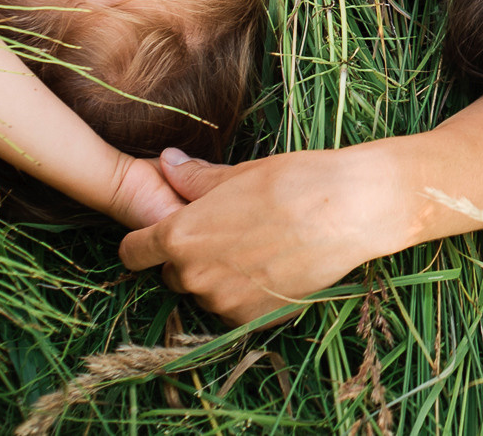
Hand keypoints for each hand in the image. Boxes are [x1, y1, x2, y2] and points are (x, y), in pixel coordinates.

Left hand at [119, 146, 411, 326]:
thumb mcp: (238, 173)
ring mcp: (224, 303)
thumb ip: (194, 179)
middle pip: (172, 273)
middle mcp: (195, 276)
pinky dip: (246, 293)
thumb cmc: (294, 182)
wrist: (349, 211)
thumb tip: (166, 162)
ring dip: (218, 276)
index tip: (153, 238)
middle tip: (223, 232)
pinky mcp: (255, 320)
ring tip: (256, 246)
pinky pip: (235, 309)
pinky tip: (273, 266)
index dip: (141, 244)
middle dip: (188, 256)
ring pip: (205, 292)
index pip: (133, 253)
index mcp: (181, 236)